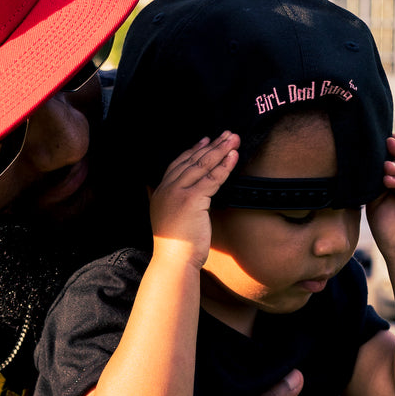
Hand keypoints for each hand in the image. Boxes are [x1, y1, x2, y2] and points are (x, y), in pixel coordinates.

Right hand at [148, 133, 239, 266]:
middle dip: (212, 145)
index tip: (206, 140)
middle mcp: (167, 189)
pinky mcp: (191, 199)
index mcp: (160, 193)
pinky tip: (234, 156)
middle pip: (192, 161)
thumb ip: (178, 204)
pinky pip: (212, 178)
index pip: (178, 164)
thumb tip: (192, 197)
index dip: (193, 151)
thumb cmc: (177, 247)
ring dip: (221, 150)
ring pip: (202, 165)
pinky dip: (224, 166)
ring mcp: (177, 193)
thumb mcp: (173, 220)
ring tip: (234, 139)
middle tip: (228, 134)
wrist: (174, 261)